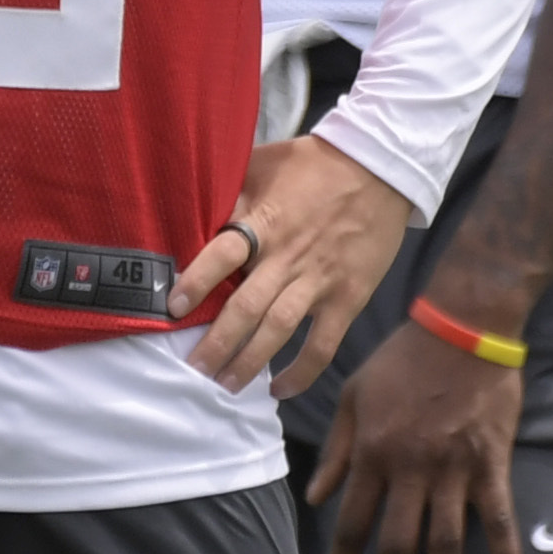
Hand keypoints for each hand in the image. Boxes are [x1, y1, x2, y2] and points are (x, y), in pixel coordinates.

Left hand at [173, 137, 412, 396]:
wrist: (381, 169)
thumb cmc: (315, 164)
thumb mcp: (264, 164)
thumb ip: (232, 192)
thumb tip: (192, 210)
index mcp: (265, 222)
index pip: (223, 255)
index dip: (196, 282)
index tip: (172, 307)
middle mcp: (289, 257)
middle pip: (246, 307)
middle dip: (217, 342)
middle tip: (193, 368)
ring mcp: (320, 281)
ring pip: (278, 331)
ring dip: (249, 362)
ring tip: (225, 384)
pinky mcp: (347, 298)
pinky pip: (322, 345)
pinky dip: (301, 372)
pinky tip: (278, 389)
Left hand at [309, 323, 521, 553]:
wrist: (464, 328)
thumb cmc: (402, 359)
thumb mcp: (354, 396)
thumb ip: (337, 450)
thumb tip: (315, 496)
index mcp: (373, 453)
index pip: (351, 522)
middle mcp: (412, 469)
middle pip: (397, 545)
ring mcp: (455, 470)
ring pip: (445, 544)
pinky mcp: (492, 465)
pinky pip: (500, 520)